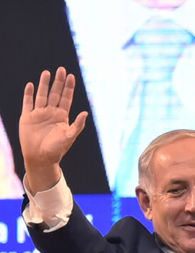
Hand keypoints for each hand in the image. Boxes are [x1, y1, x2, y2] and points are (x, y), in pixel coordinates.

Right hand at [19, 67, 87, 192]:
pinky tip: (31, 85)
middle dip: (58, 82)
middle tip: (61, 69)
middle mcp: (51, 113)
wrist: (40, 158)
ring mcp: (39, 114)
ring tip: (47, 72)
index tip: (71, 76)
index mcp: (62, 116)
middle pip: (55, 94)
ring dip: (44, 84)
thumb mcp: (69, 137)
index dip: (68, 87)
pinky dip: (29, 94)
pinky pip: (28, 103)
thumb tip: (85, 113)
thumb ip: (77, 125)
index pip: (66, 98)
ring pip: (42, 96)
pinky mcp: (27, 118)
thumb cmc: (57, 150)